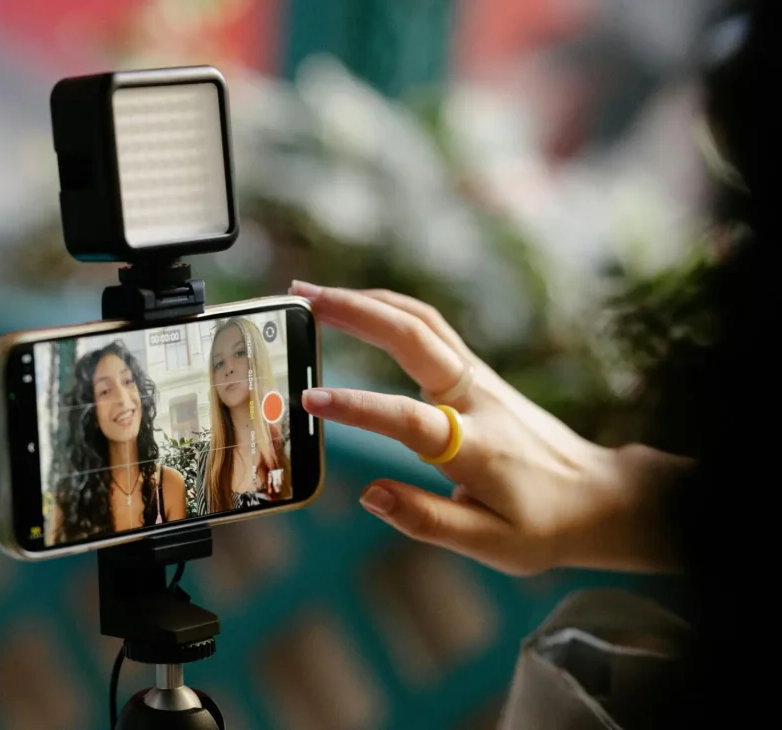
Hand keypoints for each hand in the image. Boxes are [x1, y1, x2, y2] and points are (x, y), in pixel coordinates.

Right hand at [292, 281, 687, 575]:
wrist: (600, 494)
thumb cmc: (545, 524)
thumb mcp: (491, 542)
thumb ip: (426, 519)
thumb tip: (370, 494)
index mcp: (475, 446)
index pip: (407, 419)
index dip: (357, 407)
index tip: (308, 399)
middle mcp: (476, 398)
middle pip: (415, 336)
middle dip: (355, 312)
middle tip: (301, 300)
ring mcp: (478, 378)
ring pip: (420, 321)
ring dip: (366, 300)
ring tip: (313, 295)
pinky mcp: (476, 372)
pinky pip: (428, 327)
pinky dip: (387, 308)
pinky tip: (357, 307)